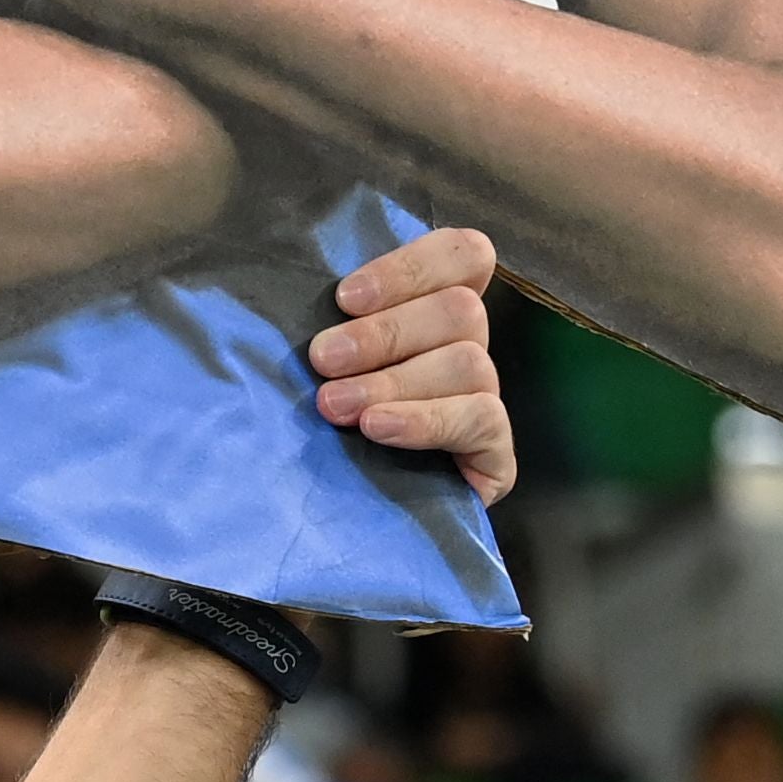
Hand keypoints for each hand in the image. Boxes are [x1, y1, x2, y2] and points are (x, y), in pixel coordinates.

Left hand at [308, 226, 514, 499]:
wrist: (336, 525)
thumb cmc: (314, 423)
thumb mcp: (318, 363)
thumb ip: (324, 321)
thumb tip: (287, 287)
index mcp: (433, 310)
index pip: (464, 256)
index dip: (411, 268)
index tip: (345, 297)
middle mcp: (467, 350)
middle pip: (461, 310)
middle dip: (385, 332)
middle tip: (323, 359)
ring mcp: (485, 402)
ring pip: (471, 363)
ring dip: (395, 380)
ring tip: (336, 405)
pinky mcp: (495, 455)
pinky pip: (482, 419)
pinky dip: (425, 419)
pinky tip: (378, 428)